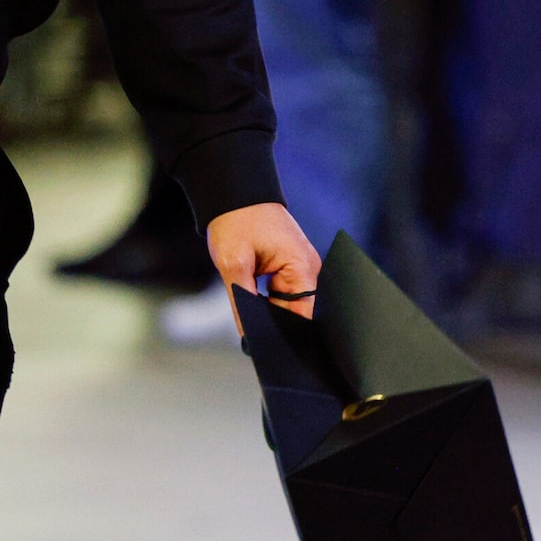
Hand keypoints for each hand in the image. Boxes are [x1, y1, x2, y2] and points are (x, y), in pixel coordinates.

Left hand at [206, 203, 322, 328]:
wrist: (234, 191)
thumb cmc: (237, 220)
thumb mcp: (234, 264)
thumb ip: (242, 302)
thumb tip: (247, 336)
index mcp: (303, 267)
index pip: (305, 314)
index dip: (290, 334)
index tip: (271, 349)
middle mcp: (307, 268)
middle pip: (297, 311)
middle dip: (276, 324)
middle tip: (253, 338)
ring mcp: (299, 265)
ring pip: (287, 303)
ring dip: (269, 310)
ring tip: (252, 318)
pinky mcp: (288, 264)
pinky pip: (282, 292)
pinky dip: (267, 299)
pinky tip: (253, 304)